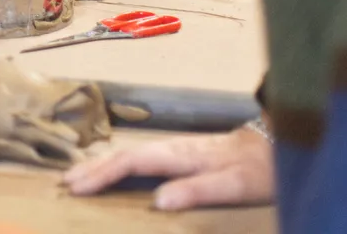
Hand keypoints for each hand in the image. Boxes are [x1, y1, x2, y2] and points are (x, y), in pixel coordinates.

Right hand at [62, 127, 274, 210]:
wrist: (281, 145)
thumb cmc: (260, 169)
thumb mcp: (235, 185)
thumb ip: (197, 190)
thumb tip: (158, 201)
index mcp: (180, 156)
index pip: (131, 162)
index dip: (102, 174)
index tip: (77, 187)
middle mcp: (172, 148)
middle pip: (123, 155)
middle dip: (93, 168)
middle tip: (64, 184)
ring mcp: (176, 149)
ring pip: (130, 154)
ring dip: (102, 165)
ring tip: (78, 177)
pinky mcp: (182, 154)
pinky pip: (140, 159)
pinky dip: (118, 165)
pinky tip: (113, 171)